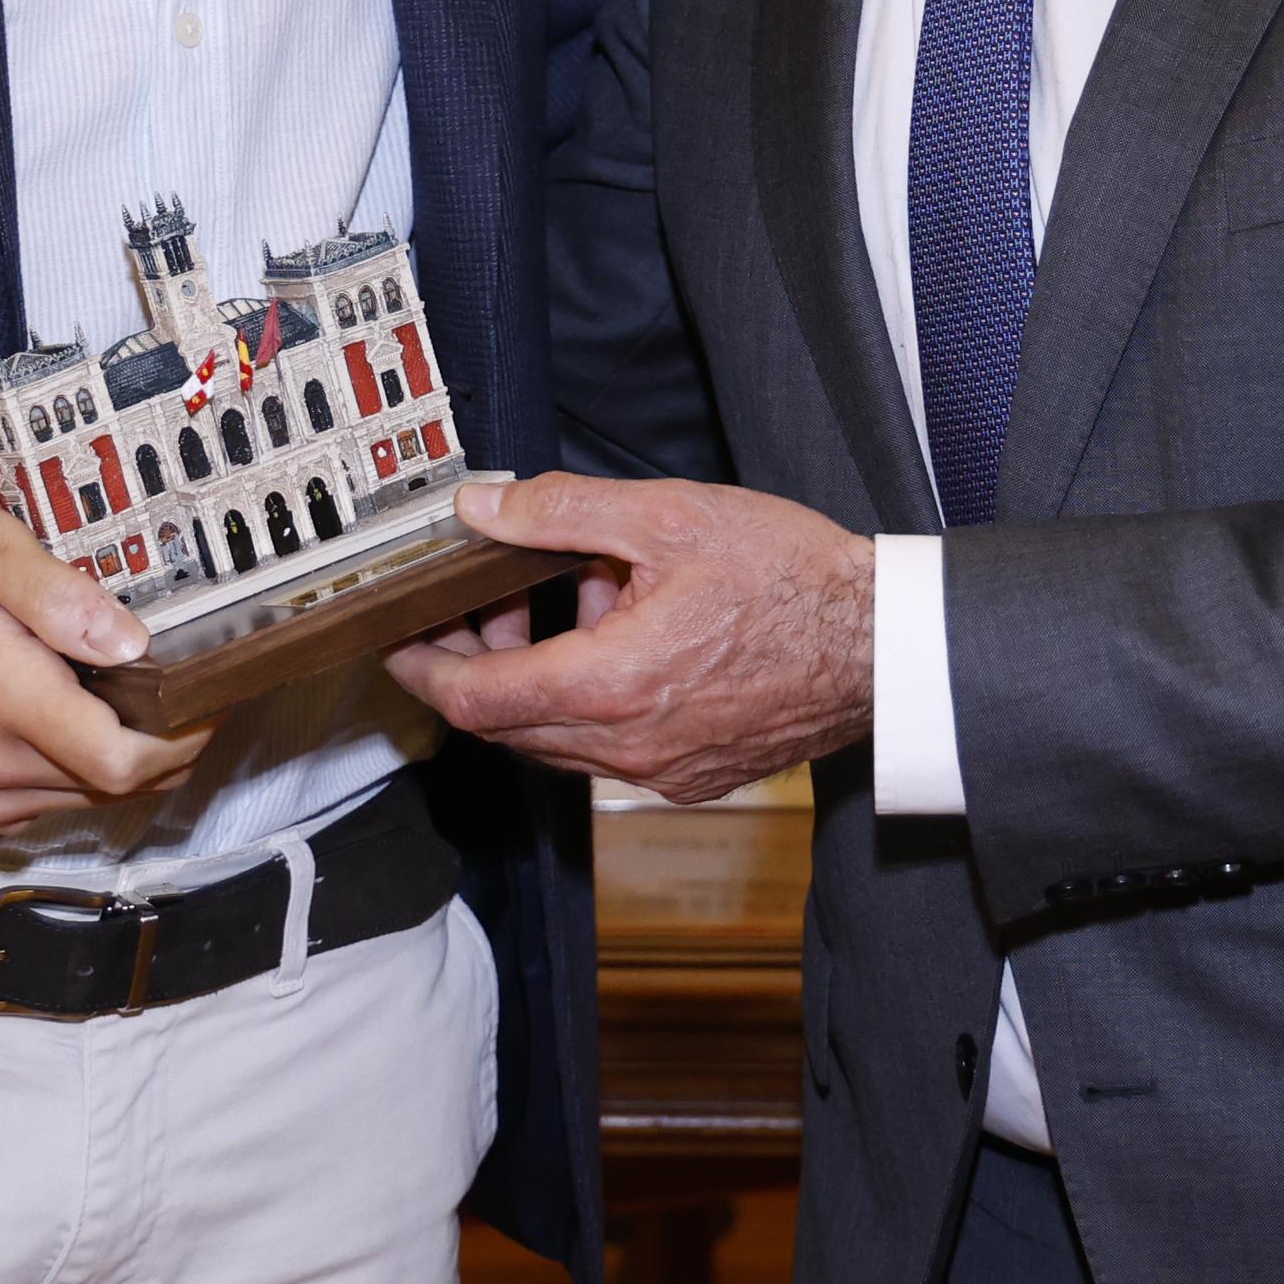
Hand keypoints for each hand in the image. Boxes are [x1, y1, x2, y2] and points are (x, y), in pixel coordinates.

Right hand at [0, 494, 206, 833]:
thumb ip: (57, 592)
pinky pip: (63, 800)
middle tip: (198, 691)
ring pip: (96, 798)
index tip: (213, 697)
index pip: (119, 761)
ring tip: (156, 701)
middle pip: (120, 785)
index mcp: (1, 695)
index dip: (183, 740)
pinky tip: (103, 721)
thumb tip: (129, 642)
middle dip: (173, 745)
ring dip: (139, 760)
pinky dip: (98, 771)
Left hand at [386, 471, 869, 804]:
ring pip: (558, 738)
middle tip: (483, 601)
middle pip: (509, 724)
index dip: (422, 670)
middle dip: (479, 663)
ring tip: (574, 597)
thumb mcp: (669, 516)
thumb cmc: (795, 579)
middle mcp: (630, 745)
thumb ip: (562, 511)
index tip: (398, 642)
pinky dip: (591, 697)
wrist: (885, 643)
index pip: (476, 699)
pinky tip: (625, 634)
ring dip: (539, 677)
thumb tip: (483, 507)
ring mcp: (663, 770)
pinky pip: (610, 747)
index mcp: (613, 685)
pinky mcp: (694, 775)